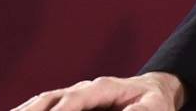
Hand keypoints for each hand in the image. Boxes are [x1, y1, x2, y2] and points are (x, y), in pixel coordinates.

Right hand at [12, 72, 184, 110]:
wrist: (151, 92)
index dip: (62, 109)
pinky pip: (41, 107)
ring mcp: (71, 94)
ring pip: (41, 102)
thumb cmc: (153, 103)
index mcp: (103, 87)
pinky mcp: (66, 103)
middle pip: (51, 99)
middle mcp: (83, 88)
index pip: (76, 98)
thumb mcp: (154, 108)